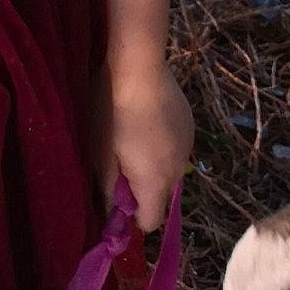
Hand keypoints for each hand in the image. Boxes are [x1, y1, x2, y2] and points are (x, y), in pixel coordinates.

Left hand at [89, 60, 192, 232]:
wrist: (139, 66)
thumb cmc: (112, 111)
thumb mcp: (100, 153)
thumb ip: (107, 189)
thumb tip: (109, 213)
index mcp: (155, 183)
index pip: (151, 222)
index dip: (132, 216)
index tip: (116, 196)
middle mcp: (178, 171)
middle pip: (160, 195)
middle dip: (141, 187)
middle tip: (118, 159)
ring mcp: (188, 146)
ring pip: (169, 169)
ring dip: (152, 162)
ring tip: (132, 133)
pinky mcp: (190, 125)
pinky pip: (175, 146)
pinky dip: (161, 142)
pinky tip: (147, 118)